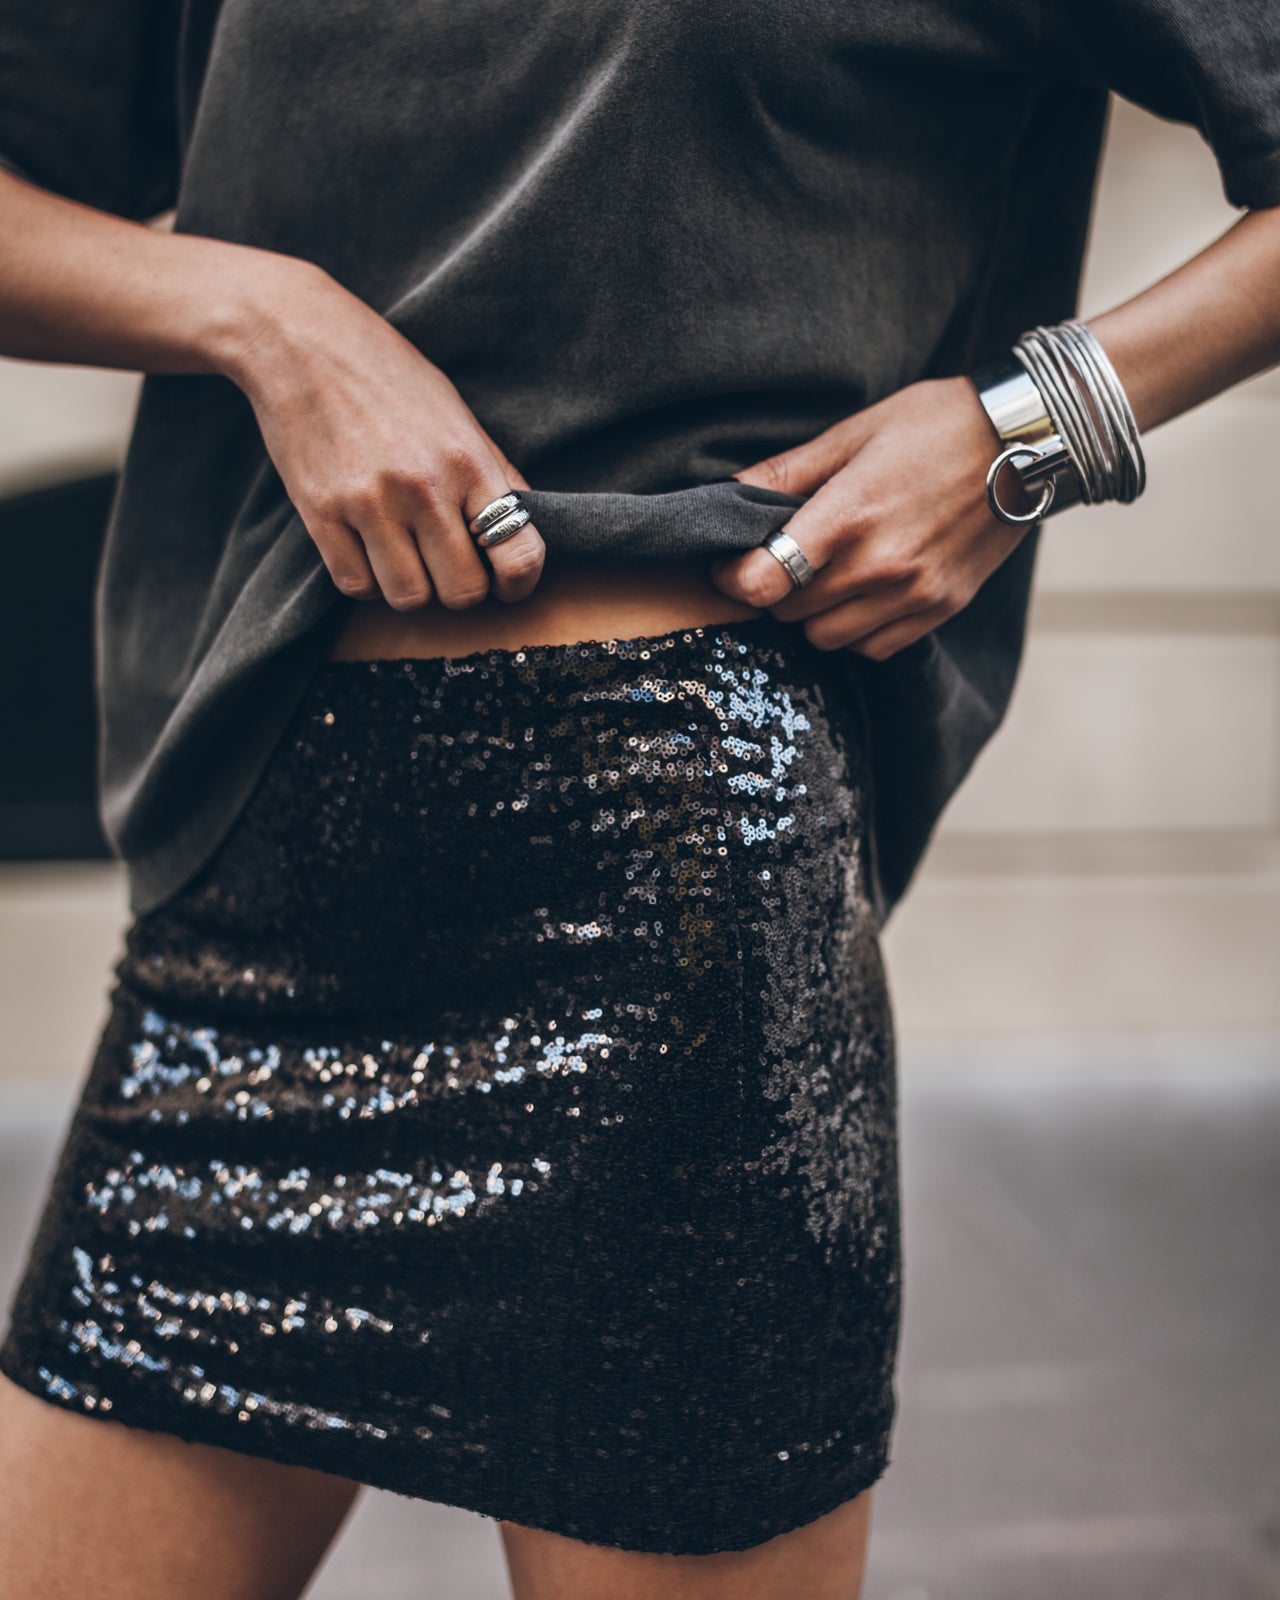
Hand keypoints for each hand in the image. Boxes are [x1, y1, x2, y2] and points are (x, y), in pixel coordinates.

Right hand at [225, 261, 543, 610]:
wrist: (298, 339)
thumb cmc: (386, 373)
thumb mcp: (455, 413)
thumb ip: (492, 472)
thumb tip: (524, 524)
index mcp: (467, 461)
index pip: (517, 553)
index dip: (519, 584)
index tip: (508, 587)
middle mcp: (423, 487)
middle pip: (462, 592)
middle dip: (462, 589)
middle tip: (449, 567)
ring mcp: (369, 503)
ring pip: (409, 597)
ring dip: (413, 587)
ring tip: (406, 556)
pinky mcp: (320, 513)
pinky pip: (356, 585)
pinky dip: (367, 580)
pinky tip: (368, 550)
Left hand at [707, 376, 1033, 657]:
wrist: (1029, 442)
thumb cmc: (937, 425)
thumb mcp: (854, 432)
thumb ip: (786, 471)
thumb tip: (727, 493)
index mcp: (850, 514)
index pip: (763, 579)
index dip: (733, 577)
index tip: (730, 564)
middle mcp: (881, 564)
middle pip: (789, 612)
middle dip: (774, 590)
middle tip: (784, 559)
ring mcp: (914, 593)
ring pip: (827, 638)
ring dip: (814, 614)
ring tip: (826, 576)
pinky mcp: (940, 608)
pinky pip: (873, 648)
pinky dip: (856, 631)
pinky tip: (862, 594)